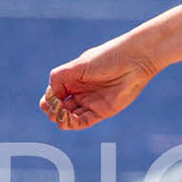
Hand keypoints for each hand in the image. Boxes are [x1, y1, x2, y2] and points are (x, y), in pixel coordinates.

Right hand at [39, 38, 155, 129]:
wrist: (133, 62)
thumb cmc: (106, 58)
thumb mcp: (79, 65)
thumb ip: (59, 77)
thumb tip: (50, 94)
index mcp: (72, 79)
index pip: (52, 95)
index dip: (48, 100)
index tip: (52, 98)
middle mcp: (79, 92)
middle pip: (58, 108)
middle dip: (52, 111)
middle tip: (56, 107)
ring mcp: (90, 102)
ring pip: (69, 117)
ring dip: (61, 118)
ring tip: (63, 113)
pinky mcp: (102, 111)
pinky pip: (83, 122)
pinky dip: (73, 123)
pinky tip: (69, 118)